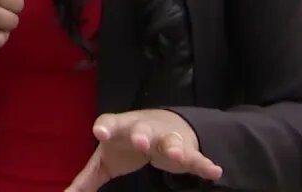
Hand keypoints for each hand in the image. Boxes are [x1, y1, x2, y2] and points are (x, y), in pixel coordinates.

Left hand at [65, 110, 221, 190]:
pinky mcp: (186, 151)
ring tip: (176, 156)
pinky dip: (204, 164)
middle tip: (140, 143)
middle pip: (142, 130)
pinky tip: (214, 171)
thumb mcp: (106, 159)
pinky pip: (196, 158)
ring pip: (170, 142)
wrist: (163, 124)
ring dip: (174, 148)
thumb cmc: (126, 143)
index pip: (110, 123)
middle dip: (142, 136)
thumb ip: (87, 179)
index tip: (99, 132)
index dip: (106, 126)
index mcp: (120, 128)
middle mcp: (144, 130)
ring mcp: (166, 139)